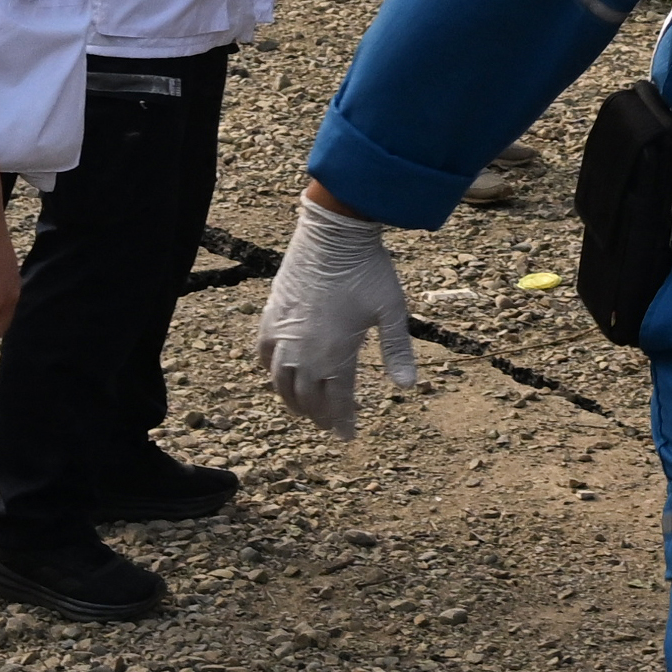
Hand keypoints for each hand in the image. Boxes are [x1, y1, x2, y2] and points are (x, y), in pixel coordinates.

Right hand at [255, 199, 420, 435]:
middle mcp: (305, 351)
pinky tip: (278, 375)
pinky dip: (271, 371)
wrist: (333, 235)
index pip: (337, 401)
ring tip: (305, 409)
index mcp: (336, 354)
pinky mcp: (272, 317)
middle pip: (308, 398)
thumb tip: (408, 387)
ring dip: (293, 401)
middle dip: (320, 416)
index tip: (348, 435)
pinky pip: (263, 354)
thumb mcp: (392, 311)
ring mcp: (285, 335)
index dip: (342, 421)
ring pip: (281, 382)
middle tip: (330, 424)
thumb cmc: (367, 271)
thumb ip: (397, 350)